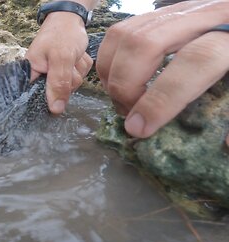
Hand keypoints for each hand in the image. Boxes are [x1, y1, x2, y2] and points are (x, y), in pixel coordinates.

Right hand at [26, 12, 92, 113]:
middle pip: (59, 94)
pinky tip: (76, 56)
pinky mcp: (67, 72)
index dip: (48, 98)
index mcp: (32, 74)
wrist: (70, 18)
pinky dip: (81, 66)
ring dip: (77, 70)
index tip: (58, 83)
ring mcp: (55, 75)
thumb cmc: (61, 34)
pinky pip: (80, 77)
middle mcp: (41, 77)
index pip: (35, 98)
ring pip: (73, 85)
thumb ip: (58, 83)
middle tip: (67, 62)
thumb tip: (55, 110)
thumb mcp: (61, 58)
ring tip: (72, 56)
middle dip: (69, 78)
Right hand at [96, 0, 228, 145]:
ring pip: (127, 35)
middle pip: (146, 43)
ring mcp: (176, 12)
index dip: (161, 100)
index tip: (139, 128)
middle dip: (126, 85)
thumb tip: (226, 143)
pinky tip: (117, 81)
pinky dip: (109, 59)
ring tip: (121, 101)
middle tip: (128, 114)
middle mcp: (202, 17)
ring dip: (113, 74)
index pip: (195, 61)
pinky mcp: (159, 13)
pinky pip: (120, 31)